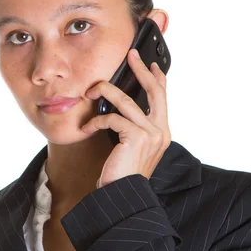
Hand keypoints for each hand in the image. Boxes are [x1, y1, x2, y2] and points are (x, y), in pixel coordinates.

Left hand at [81, 48, 170, 187]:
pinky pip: (112, 118)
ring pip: (127, 101)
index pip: (162, 99)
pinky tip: (88, 127)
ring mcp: (151, 134)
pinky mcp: (136, 137)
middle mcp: (161, 132)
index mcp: (162, 133)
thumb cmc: (122, 175)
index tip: (150, 65)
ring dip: (105, 92)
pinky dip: (96, 120)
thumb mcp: (131, 148)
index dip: (157, 79)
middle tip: (131, 55)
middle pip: (154, 90)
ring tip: (91, 91)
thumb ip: (132, 129)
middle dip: (141, 70)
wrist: (122, 195)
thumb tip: (118, 109)